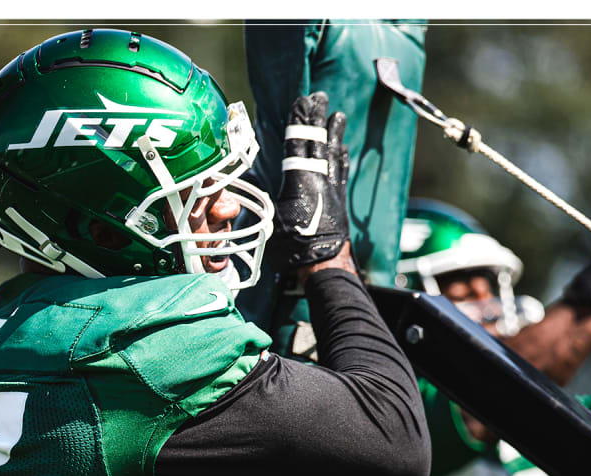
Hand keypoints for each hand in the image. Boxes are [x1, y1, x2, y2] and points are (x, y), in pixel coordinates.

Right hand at [273, 92, 350, 270]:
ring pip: (333, 154)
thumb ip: (260, 199)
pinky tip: (343, 148)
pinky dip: (341, 157)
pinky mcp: (339, 200)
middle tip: (319, 96)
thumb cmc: (292, 247)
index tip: (302, 101)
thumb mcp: (269, 221)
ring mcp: (331, 189)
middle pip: (317, 142)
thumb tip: (246, 186)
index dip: (299, 121)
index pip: (299, 144)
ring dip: (335, 133)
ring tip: (338, 114)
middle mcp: (319, 180)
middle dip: (317, 119)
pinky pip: (341, 171)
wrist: (323, 264)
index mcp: (300, 181)